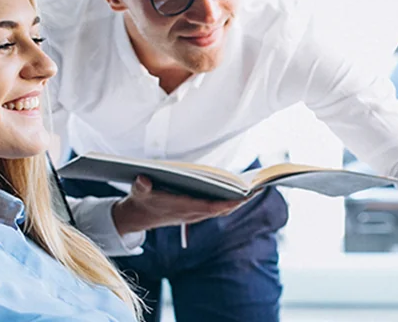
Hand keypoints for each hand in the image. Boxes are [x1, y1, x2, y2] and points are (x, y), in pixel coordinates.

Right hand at [111, 176, 246, 234]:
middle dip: (240, 200)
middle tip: (258, 188)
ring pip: (222, 210)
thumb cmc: (141, 200)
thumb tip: (143, 180)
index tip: (242, 196)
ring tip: (255, 188)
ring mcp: (195, 214)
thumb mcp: (138, 192)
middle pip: (221, 209)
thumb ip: (141, 186)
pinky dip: (231, 202)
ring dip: (238, 201)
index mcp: (182, 208)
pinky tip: (241, 192)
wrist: (139, 217)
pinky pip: (218, 208)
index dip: (226, 202)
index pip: (209, 207)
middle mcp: (192, 213)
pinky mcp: (196, 212)